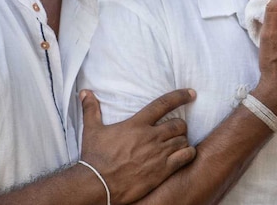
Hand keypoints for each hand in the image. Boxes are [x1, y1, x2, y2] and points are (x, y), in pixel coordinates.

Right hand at [79, 88, 196, 203]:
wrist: (97, 185)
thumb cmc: (95, 157)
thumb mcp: (91, 131)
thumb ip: (91, 110)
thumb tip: (85, 92)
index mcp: (137, 124)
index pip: (164, 104)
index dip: (180, 96)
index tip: (192, 93)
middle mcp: (151, 137)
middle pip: (179, 124)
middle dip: (180, 126)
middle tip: (175, 130)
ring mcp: (158, 154)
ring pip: (183, 140)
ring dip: (183, 140)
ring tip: (177, 144)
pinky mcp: (163, 170)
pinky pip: (186, 157)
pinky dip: (188, 154)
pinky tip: (184, 155)